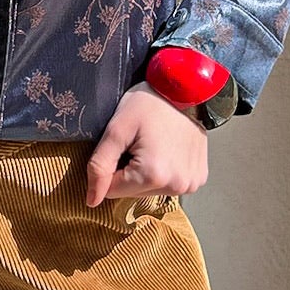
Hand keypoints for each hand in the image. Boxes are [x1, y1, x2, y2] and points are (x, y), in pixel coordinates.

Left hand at [84, 83, 208, 208]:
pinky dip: (163, 171)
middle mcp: (176, 186)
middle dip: (128, 169)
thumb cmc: (150, 103)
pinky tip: (167, 148)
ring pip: (149, 190)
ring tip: (153, 143)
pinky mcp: (198, 179)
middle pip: (132, 192)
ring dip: (145, 172)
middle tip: (138, 141)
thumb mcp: (116, 129)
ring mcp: (190, 184)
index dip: (110, 167)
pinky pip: (169, 184)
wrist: (186, 89)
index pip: (112, 191)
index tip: (122, 145)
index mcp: (153, 176)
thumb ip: (99, 166)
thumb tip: (91, 201)